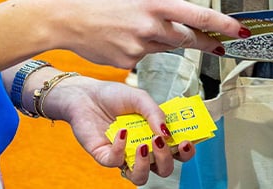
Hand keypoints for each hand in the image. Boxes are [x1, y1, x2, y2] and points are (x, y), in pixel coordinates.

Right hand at [31, 0, 248, 67]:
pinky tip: (120, 36)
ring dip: (164, 39)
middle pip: (187, 38)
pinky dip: (140, 48)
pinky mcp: (127, 63)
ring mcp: (139, 48)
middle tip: (219, 43)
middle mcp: (150, 27)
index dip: (223, 25)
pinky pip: (144, 57)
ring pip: (166, 47)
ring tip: (139, 25)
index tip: (242, 31)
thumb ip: (160, 1)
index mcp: (155, 2)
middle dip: (204, 40)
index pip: (198, 16)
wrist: (63, 16)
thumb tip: (180, 16)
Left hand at [43, 76, 197, 184]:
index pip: (177, 152)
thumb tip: (167, 133)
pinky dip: (120, 148)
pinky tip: (122, 131)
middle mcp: (142, 151)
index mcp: (155, 136)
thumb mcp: (139, 98)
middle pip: (163, 169)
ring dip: (145, 165)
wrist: (86, 95)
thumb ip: (155, 113)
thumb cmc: (114, 96)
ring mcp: (124, 156)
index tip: (186, 141)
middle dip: (166, 159)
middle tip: (161, 141)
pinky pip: (115, 162)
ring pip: (140, 178)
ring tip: (144, 145)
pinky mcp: (105, 157)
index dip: (186, 152)